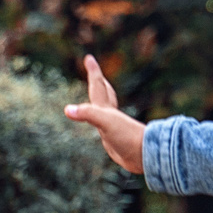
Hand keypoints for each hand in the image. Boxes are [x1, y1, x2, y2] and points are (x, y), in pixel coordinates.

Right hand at [62, 54, 147, 172]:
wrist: (145, 155)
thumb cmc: (127, 137)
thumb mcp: (105, 122)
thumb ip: (88, 114)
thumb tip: (67, 109)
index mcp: (106, 108)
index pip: (97, 85)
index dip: (93, 71)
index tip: (89, 57)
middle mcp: (109, 114)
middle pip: (104, 92)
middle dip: (98, 81)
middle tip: (94, 70)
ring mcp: (113, 126)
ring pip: (106, 107)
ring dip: (101, 98)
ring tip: (98, 95)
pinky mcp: (115, 139)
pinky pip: (105, 124)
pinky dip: (101, 119)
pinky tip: (103, 123)